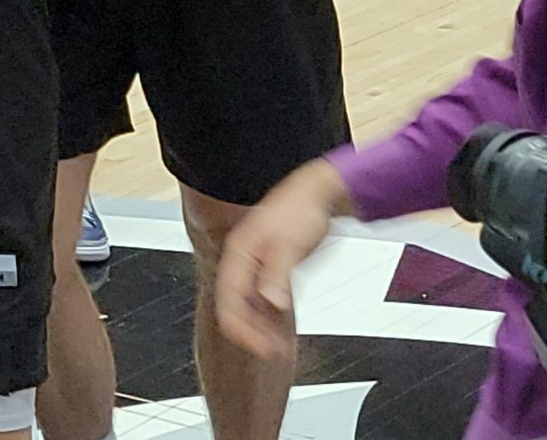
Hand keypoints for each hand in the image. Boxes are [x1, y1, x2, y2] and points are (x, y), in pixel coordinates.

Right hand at [217, 159, 350, 359]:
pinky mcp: (272, 269)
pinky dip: (272, 318)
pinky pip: (265, 300)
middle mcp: (244, 259)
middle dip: (250, 330)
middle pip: (236, 302)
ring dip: (261, 327)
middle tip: (269, 351)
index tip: (253, 344)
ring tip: (277, 348)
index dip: (237, 322)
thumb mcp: (289, 244)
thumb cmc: (300, 209)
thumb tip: (268, 300)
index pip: (228, 293)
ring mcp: (258, 265)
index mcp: (240, 250)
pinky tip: (281, 333)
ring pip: (251, 304)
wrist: (318, 194)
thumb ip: (275, 273)